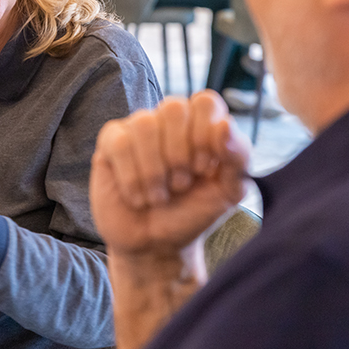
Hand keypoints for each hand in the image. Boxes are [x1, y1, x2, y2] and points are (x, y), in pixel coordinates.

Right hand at [90, 92, 249, 257]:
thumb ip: (238, 157)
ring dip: (155, 170)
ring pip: (144, 123)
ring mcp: (137, 129)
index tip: (204, 170)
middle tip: (181, 184)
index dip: (205, 136)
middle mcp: (168, 121)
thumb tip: (225, 124)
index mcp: (201, 124)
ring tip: (159, 196)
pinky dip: (132, 177)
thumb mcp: (228, 191)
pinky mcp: (110, 143)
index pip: (205, 102)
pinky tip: (137, 197)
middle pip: (174, 107)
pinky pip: (119, 142)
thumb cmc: (193, 213)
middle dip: (179, 154)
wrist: (157, 246)